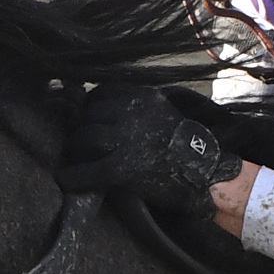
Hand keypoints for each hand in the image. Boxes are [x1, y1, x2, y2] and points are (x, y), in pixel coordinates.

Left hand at [54, 85, 241, 217]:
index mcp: (143, 97)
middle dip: (81, 129)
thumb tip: (109, 105)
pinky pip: (89, 170)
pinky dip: (75, 176)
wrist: (206, 174)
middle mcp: (132, 112)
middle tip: (77, 142)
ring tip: (73, 158)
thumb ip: (141, 105)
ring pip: (85, 138)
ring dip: (75, 149)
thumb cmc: (186, 145)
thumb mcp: (165, 111)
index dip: (90, 107)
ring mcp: (126, 139)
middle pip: (89, 116)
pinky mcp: (123, 166)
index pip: (102, 94)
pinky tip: (67, 180)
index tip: (87, 118)